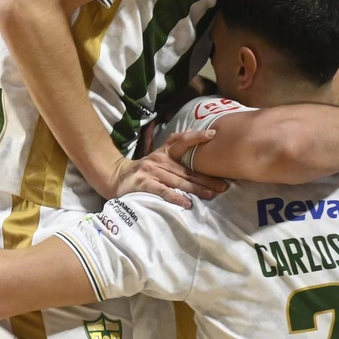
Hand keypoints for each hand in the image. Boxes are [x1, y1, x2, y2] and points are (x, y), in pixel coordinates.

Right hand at [102, 130, 227, 207]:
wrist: (115, 177)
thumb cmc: (142, 170)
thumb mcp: (157, 157)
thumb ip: (174, 151)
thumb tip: (194, 137)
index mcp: (164, 153)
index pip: (182, 141)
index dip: (197, 137)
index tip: (213, 135)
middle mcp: (159, 160)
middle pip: (187, 169)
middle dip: (207, 178)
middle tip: (224, 185)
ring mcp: (151, 172)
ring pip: (178, 181)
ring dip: (196, 189)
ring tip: (211, 195)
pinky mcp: (144, 184)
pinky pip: (163, 191)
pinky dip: (176, 198)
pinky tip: (187, 203)